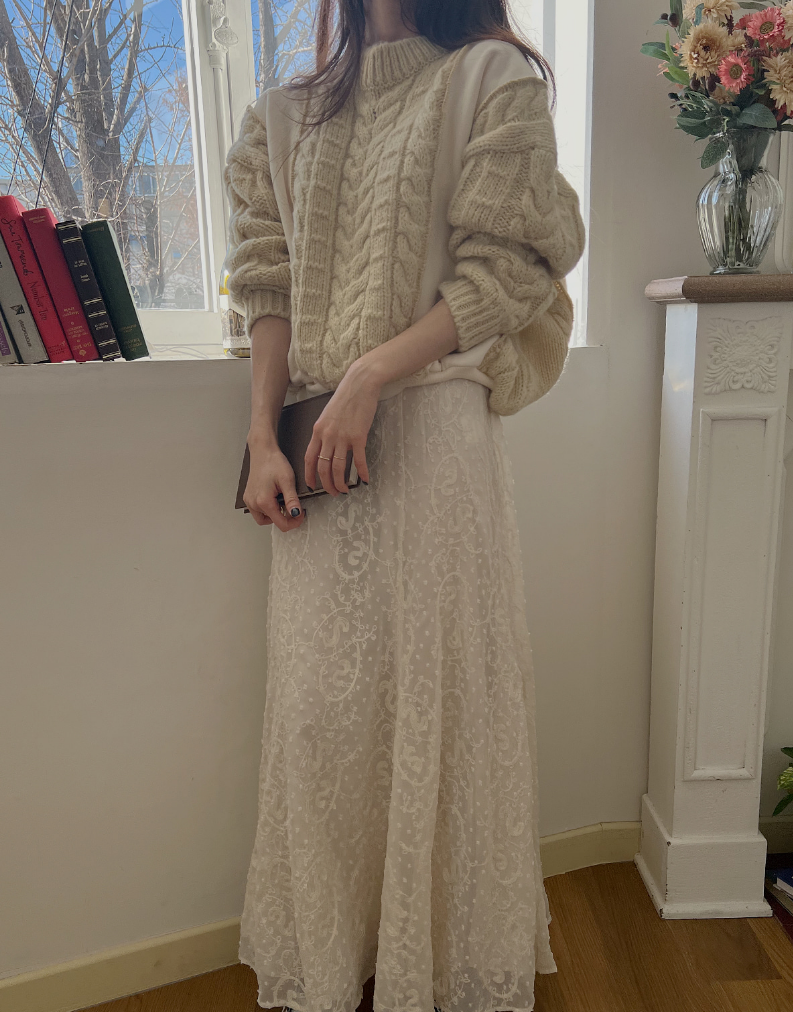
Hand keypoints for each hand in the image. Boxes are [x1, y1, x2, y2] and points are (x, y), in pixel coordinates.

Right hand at [243, 438, 305, 531]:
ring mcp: (249, 501)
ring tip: (282, 501)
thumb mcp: (287, 480)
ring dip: (275, 515)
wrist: (263, 451)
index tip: (301, 513)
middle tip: (293, 507)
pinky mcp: (248, 497)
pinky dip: (268, 509)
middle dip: (284, 518)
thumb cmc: (274, 462)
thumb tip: (296, 514)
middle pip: (272, 523)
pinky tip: (274, 498)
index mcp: (264, 501)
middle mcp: (253, 503)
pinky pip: (258, 511)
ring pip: (264, 518)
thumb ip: (291, 500)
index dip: (294, 521)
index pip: (281, 524)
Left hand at [304, 360, 378, 495]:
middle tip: (332, 492)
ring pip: (338, 468)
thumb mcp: (327, 415)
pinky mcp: (358, 437)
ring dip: (341, 483)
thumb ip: (324, 432)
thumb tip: (325, 448)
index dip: (309, 475)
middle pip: (322, 468)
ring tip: (345, 490)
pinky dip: (362, 473)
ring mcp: (343, 437)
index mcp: (318, 431)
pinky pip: (358, 461)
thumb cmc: (345, 398)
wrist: (360, 384)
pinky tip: (365, 479)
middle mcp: (327, 436)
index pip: (309, 459)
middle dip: (326, 484)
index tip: (312, 485)